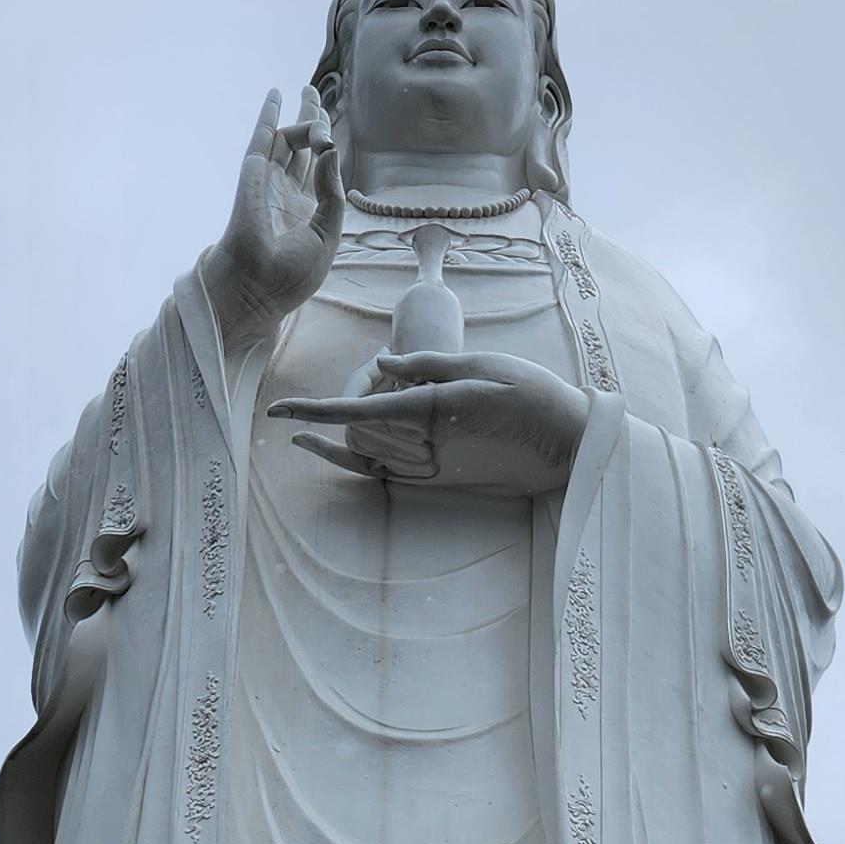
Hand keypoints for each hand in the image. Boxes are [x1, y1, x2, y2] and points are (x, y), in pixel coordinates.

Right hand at [212, 86, 342, 337]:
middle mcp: (285, 193)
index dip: (325, 149)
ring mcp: (268, 182)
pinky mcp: (253, 175)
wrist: (257, 288)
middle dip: (308, 120)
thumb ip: (332, 192)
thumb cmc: (291, 275)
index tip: (330, 141)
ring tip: (314, 103)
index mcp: (303, 211)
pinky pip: (262, 139)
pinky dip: (269, 115)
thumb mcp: (327, 235)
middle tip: (312, 94)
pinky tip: (276, 95)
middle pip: (299, 147)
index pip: (316, 170)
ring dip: (302, 118)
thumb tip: (331, 150)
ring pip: (286, 139)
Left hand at [268, 347, 589, 496]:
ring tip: (370, 392)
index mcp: (433, 412)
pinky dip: (348, 458)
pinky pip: (378, 473)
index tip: (278, 412)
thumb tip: (383, 362)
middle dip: (348, 400)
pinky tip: (323, 446)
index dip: (315, 411)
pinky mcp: (436, 481)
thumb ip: (427, 364)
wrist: (566, 445)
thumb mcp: (480, 364)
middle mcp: (426, 447)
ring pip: (365, 451)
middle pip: (357, 428)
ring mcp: (431, 470)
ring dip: (351, 425)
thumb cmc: (530, 395)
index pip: (358, 411)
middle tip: (374, 370)